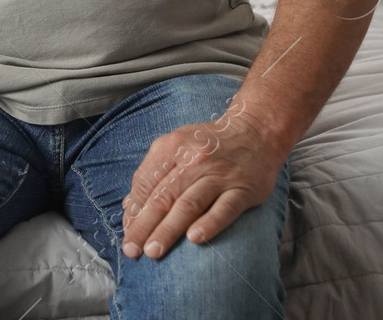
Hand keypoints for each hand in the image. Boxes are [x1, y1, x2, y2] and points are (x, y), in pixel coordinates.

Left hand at [120, 99, 287, 260]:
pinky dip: (209, 224)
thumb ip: (153, 172)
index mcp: (171, 147)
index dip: (134, 210)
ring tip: (153, 251)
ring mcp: (219, 175)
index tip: (127, 233)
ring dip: (168, 229)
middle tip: (131, 249)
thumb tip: (129, 206)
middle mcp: (193, 160)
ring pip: (189, 204)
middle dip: (143, 225)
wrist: (256, 132)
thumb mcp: (175, 145)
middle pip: (163, 196)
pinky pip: (225, 209)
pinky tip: (194, 239)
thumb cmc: (208, 144)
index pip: (146, 182)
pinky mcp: (243, 189)